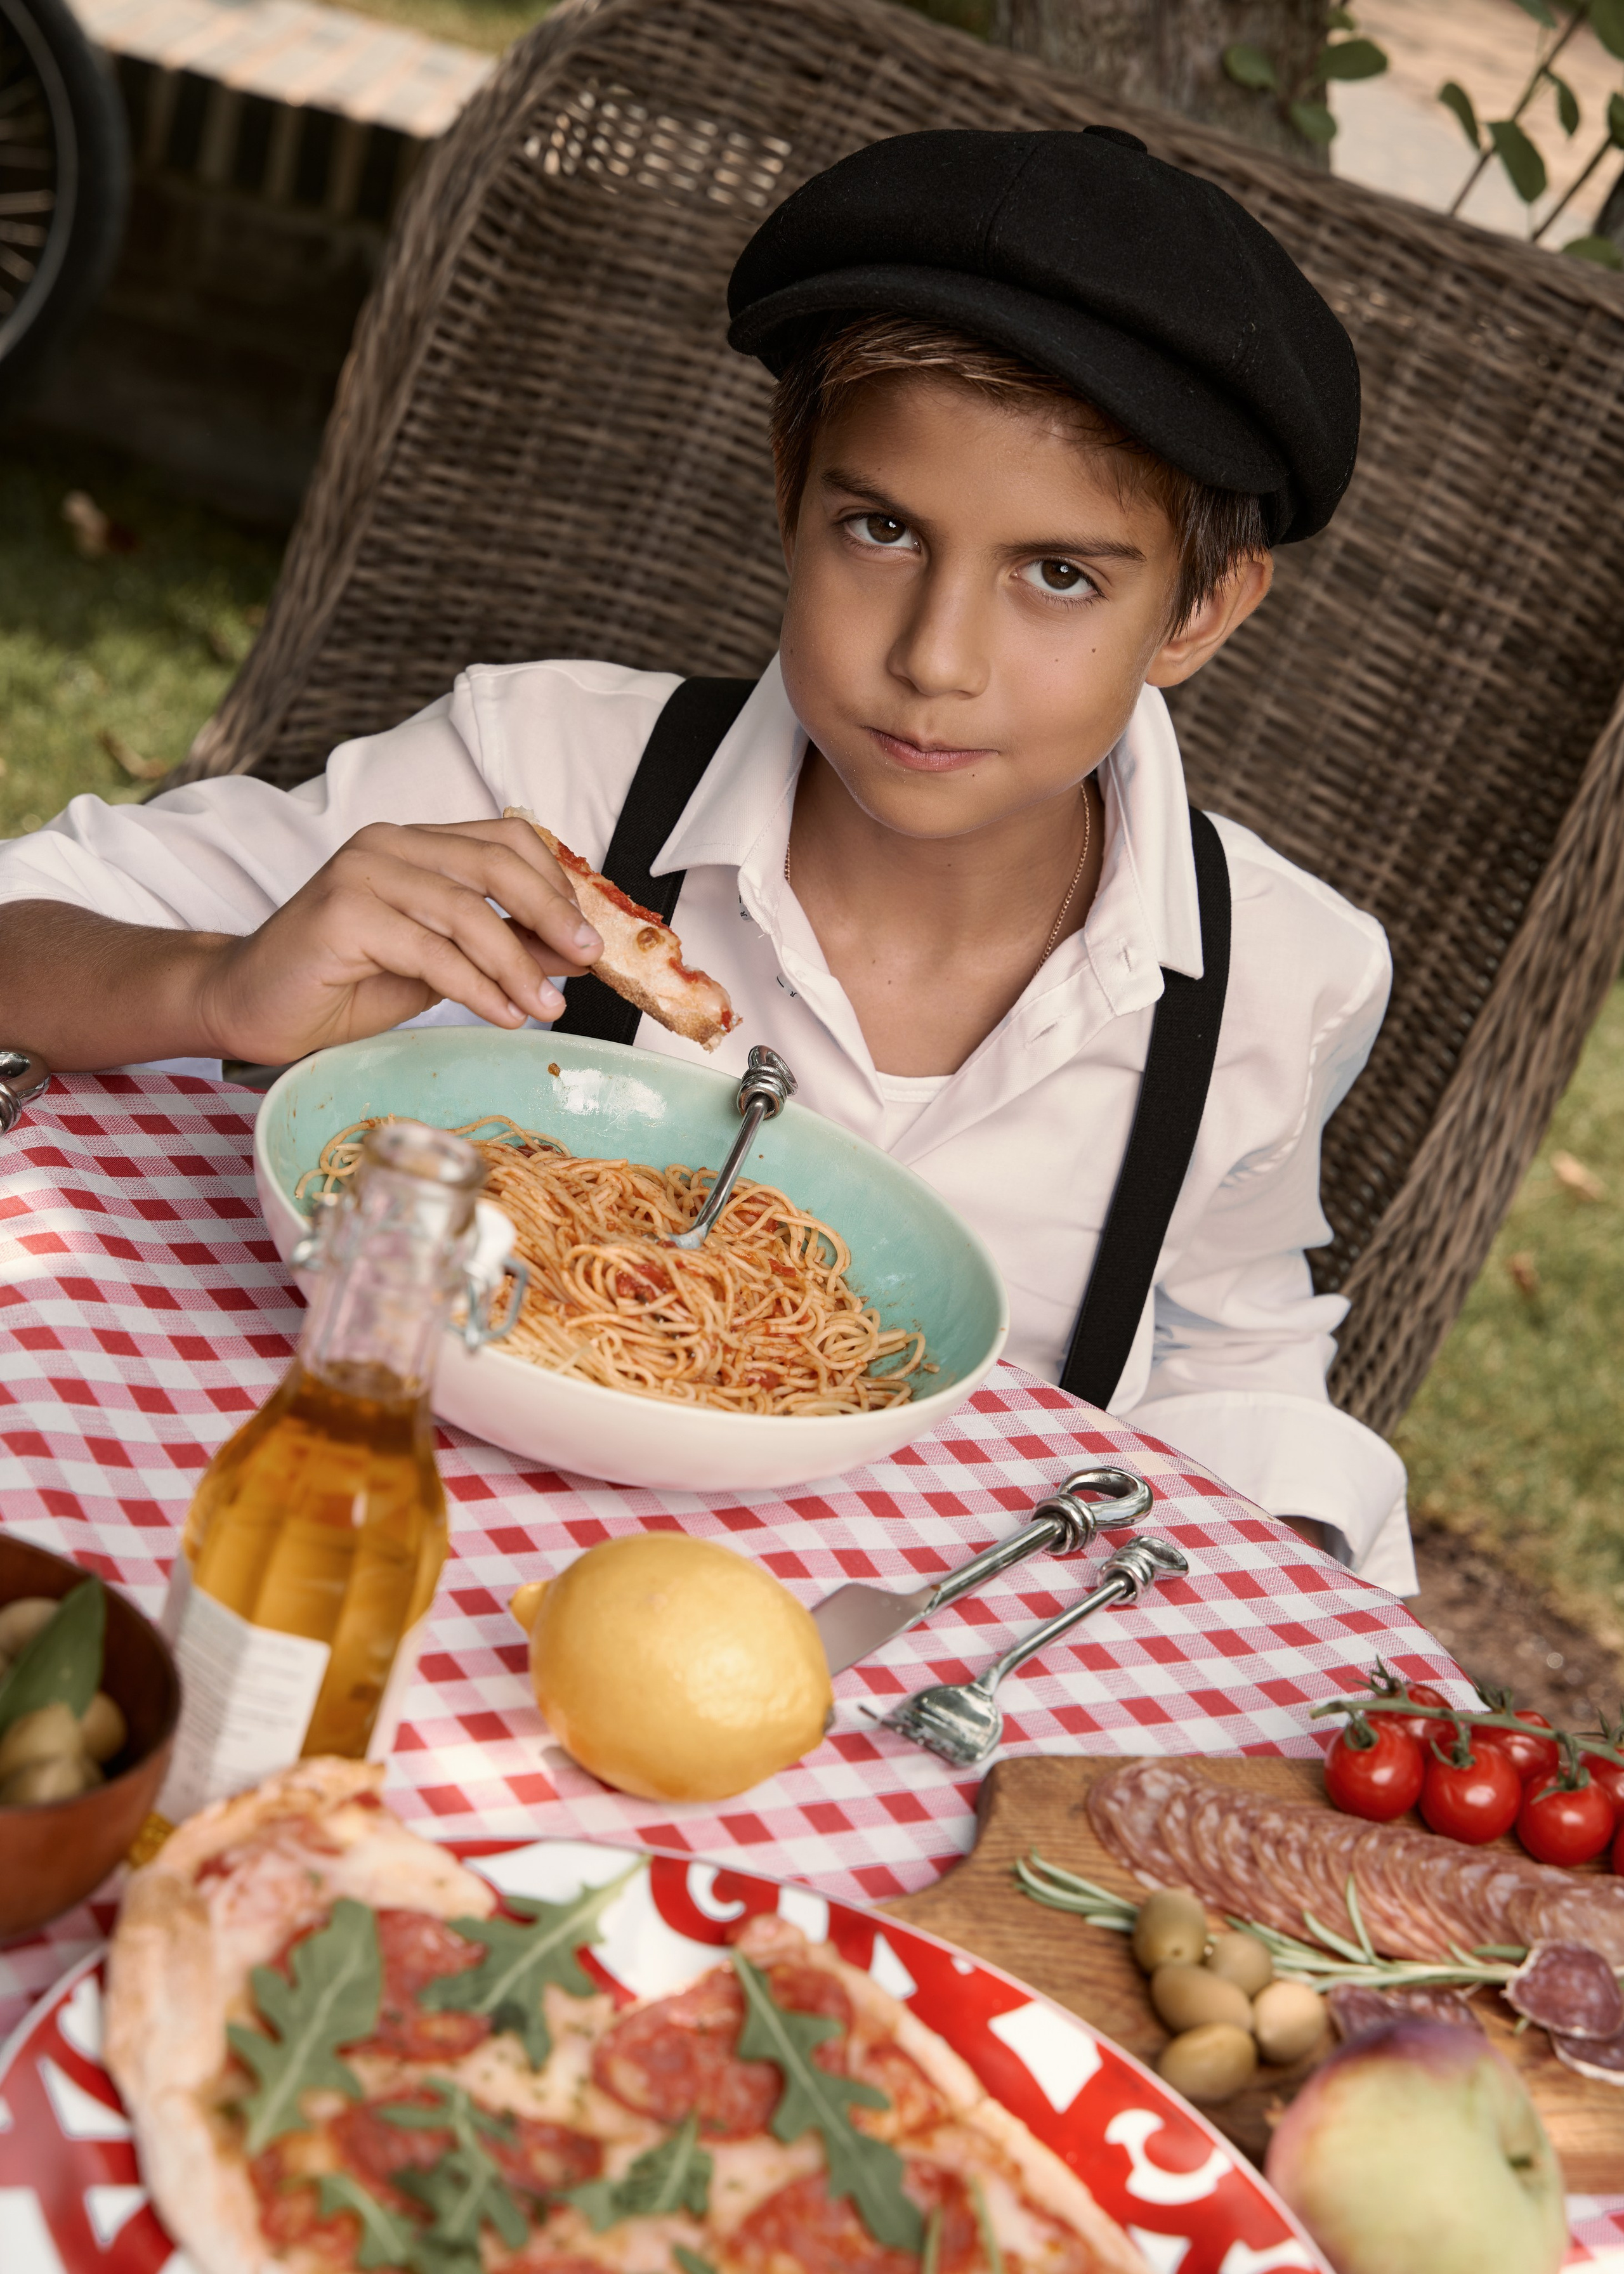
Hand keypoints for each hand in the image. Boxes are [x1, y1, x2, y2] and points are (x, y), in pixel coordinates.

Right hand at [196, 818, 602, 1064]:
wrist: (247, 1005)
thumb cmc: (340, 984)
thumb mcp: (436, 966)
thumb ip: (497, 948)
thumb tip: (570, 950)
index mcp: (414, 844)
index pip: (506, 841)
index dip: (556, 883)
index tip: (588, 934)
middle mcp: (388, 845)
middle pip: (495, 865)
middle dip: (551, 914)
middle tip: (587, 960)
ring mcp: (361, 874)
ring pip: (467, 911)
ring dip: (518, 964)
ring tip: (547, 1007)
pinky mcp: (341, 915)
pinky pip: (430, 950)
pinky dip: (476, 986)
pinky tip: (503, 1015)